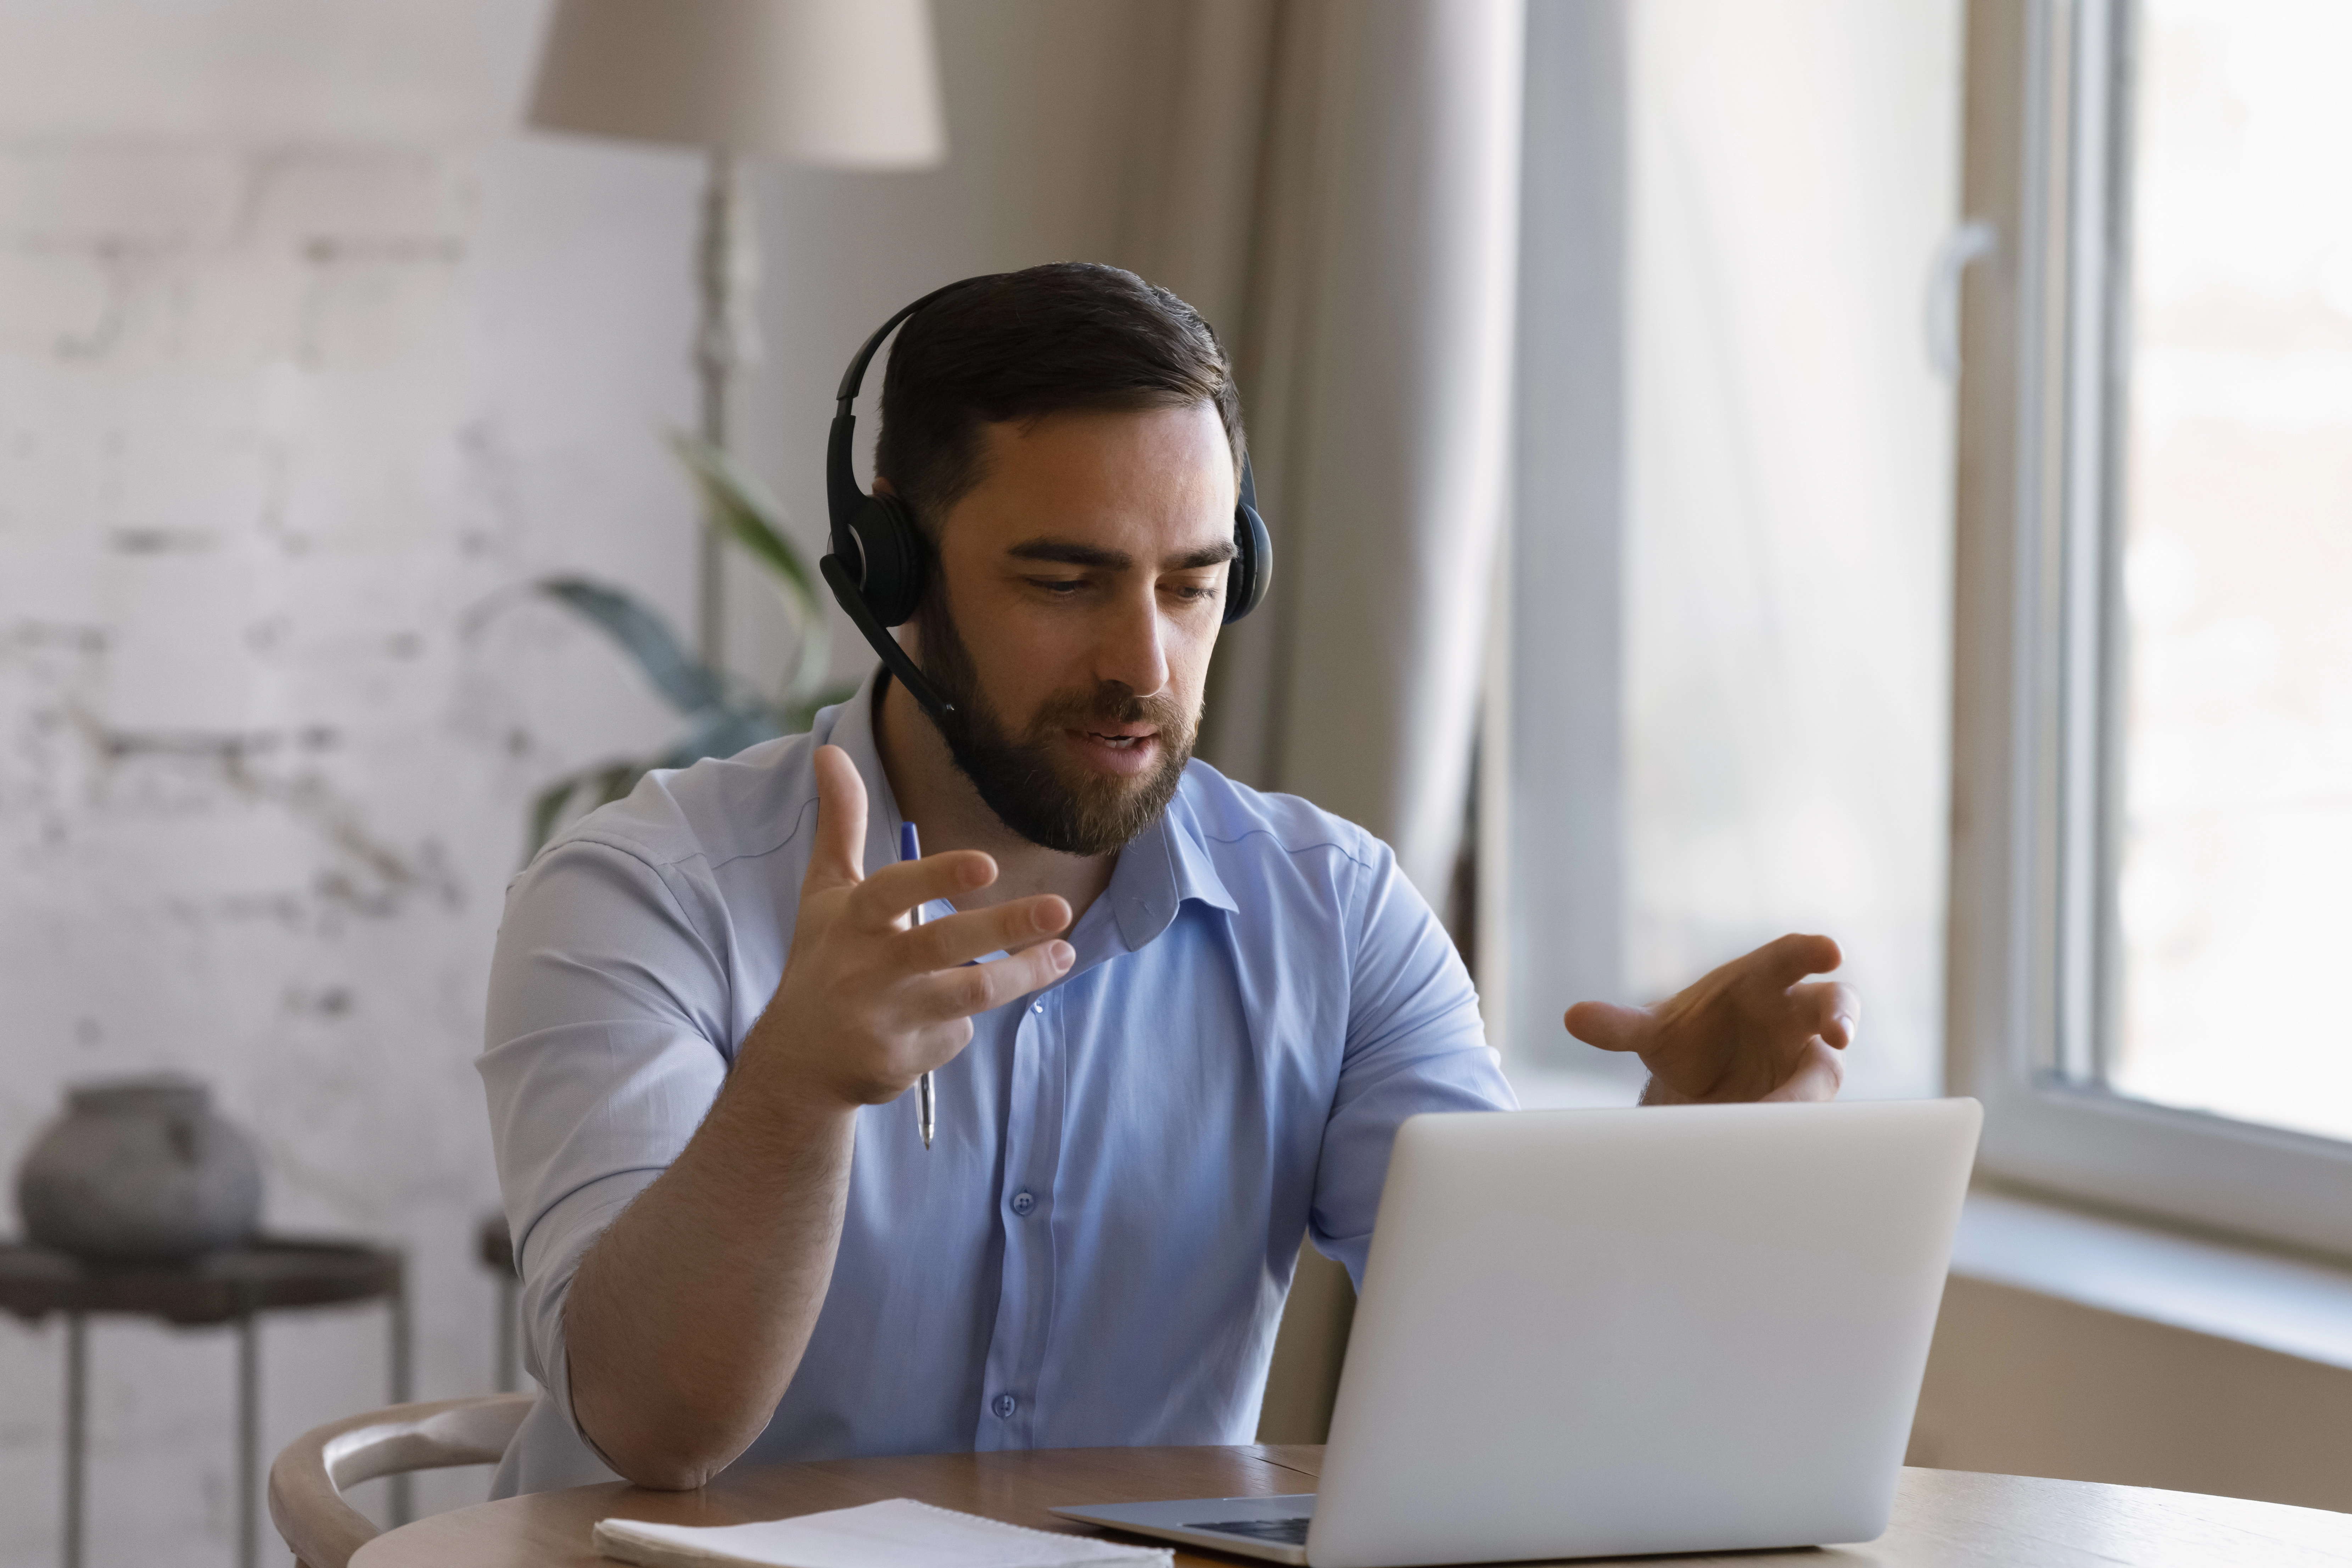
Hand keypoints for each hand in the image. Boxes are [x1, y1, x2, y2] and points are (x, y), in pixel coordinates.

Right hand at [739, 745, 1074, 1109]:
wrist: (797, 1062)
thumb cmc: (823, 960)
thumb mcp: (825, 891)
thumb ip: (841, 823)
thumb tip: (831, 749)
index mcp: (852, 920)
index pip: (894, 890)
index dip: (938, 877)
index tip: (988, 864)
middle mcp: (868, 967)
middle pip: (944, 943)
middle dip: (1006, 925)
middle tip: (1061, 908)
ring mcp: (887, 1017)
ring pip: (969, 994)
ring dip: (1022, 974)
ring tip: (1062, 954)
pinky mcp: (906, 1059)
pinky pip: (957, 1033)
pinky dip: (964, 1021)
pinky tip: (949, 1015)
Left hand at [1563, 933, 1856, 1103]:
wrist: (1696, 1083)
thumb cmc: (1689, 1038)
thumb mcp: (1654, 1031)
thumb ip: (1620, 1024)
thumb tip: (1572, 1017)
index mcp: (1761, 981)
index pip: (1791, 957)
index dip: (1812, 952)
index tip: (1830, 951)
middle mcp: (1793, 1017)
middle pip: (1832, 1005)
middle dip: (1840, 1016)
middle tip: (1839, 1034)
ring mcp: (1805, 1059)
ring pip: (1826, 1068)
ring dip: (1814, 1088)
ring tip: (1791, 1109)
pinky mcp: (1804, 1100)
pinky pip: (1809, 1111)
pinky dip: (1792, 1122)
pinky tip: (1771, 1140)